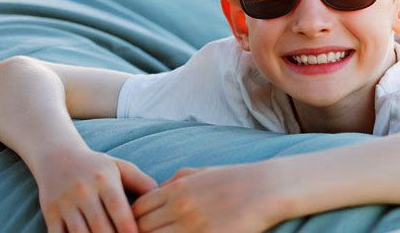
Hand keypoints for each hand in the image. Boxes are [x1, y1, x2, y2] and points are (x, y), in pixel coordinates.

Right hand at [34, 147, 157, 232]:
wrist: (58, 157)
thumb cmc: (97, 167)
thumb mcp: (120, 168)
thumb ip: (141, 181)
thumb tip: (162, 194)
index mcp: (104, 180)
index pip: (119, 209)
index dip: (128, 228)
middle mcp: (83, 191)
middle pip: (100, 226)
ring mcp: (65, 203)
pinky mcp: (50, 213)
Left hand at [132, 163, 286, 232]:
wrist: (266, 189)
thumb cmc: (235, 179)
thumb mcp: (201, 172)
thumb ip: (175, 181)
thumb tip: (155, 192)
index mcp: (176, 189)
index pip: (137, 210)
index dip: (134, 221)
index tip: (141, 227)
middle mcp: (180, 207)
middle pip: (141, 228)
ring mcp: (192, 226)